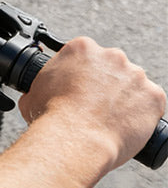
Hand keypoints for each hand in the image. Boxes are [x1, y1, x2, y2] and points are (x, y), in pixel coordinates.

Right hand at [18, 36, 165, 172]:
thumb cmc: (53, 116)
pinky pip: (152, 102)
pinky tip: (129, 125)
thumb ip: (39, 86)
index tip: (81, 87)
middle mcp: (110, 55)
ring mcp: (135, 75)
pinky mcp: (153, 96)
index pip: (86, 55)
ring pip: (133, 84)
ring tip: (113, 118)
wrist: (75, 139)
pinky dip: (144, 113)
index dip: (83, 73)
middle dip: (106, 82)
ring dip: (126, 97)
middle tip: (96, 104)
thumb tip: (33, 94)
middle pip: (112, 66)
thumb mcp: (34, 92)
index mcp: (81, 48)